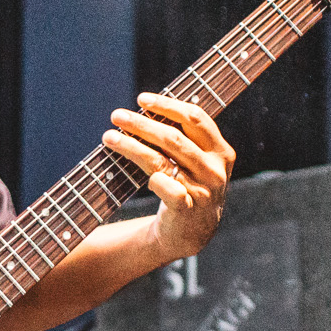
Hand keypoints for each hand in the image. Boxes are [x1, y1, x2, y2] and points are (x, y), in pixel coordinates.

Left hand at [102, 94, 235, 260]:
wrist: (193, 232)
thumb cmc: (190, 187)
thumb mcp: (197, 161)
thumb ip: (183, 137)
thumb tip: (146, 109)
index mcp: (221, 151)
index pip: (195, 118)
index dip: (167, 105)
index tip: (141, 99)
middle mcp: (214, 169)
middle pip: (174, 137)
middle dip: (142, 123)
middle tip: (117, 115)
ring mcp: (202, 191)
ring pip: (162, 160)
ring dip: (132, 145)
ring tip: (109, 137)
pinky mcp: (187, 210)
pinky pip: (166, 188)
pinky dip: (152, 178)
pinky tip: (132, 169)